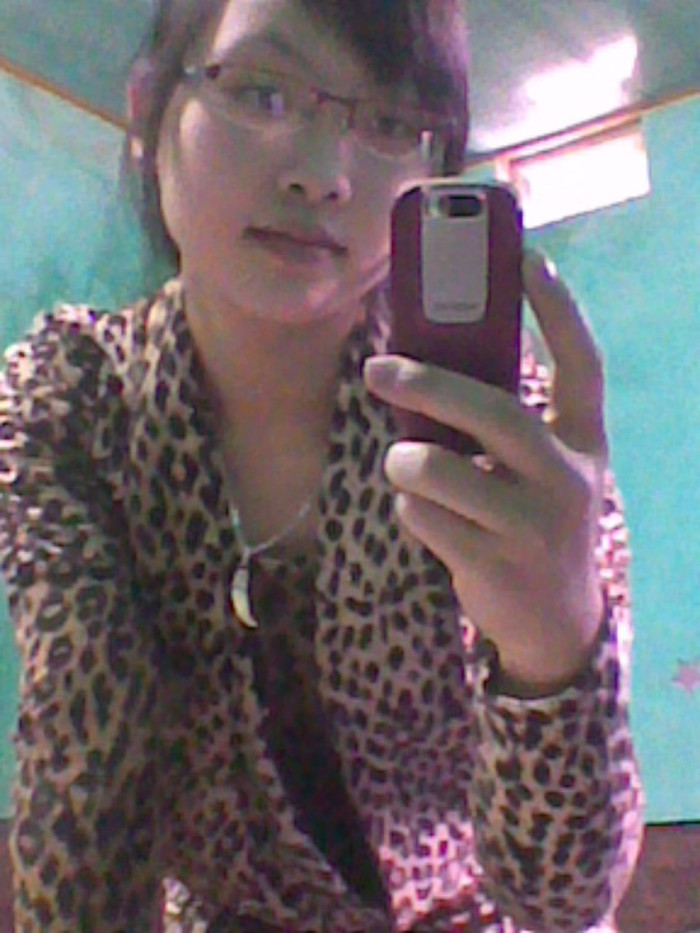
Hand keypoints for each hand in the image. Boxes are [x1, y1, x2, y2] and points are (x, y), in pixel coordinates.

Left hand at [364, 252, 607, 695]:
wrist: (557, 620)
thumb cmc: (535, 522)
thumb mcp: (543, 470)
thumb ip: (506, 424)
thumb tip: (433, 365)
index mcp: (585, 442)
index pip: (582, 364)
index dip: (557, 308)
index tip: (526, 255)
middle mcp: (569, 478)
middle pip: (495, 413)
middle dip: (428, 386)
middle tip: (378, 369)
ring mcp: (534, 525)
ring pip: (440, 470)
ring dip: (405, 461)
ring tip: (402, 462)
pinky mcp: (495, 564)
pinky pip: (423, 517)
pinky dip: (409, 509)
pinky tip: (426, 517)